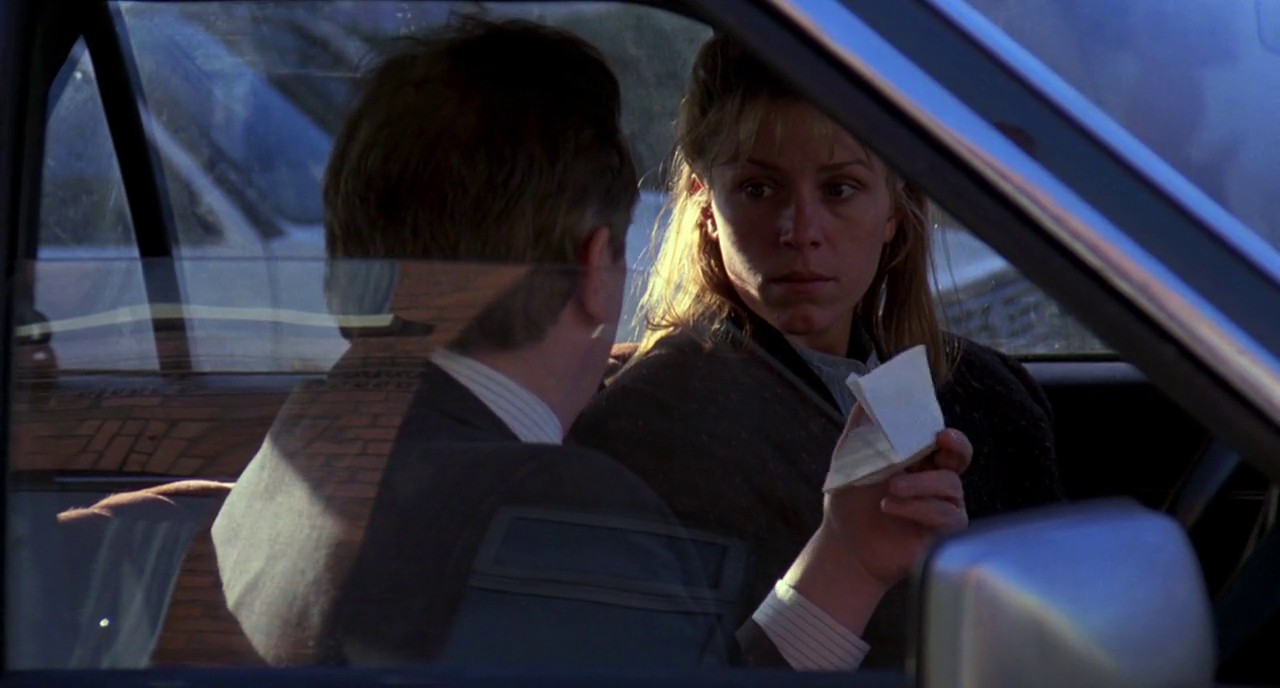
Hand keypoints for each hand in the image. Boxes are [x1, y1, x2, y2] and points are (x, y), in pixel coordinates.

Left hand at [782, 410, 971, 633]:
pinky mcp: (944, 532)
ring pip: (950, 485)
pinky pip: (946, 514)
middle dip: (956, 446)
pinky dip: (918, 508)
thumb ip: (862, 425)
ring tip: (890, 489)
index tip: (938, 429)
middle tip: (941, 441)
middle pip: (961, 456)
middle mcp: (934, 478)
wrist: (845, 544)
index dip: (944, 431)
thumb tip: (867, 390)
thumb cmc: (851, 500)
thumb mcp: (851, 458)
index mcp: (917, 457)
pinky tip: (890, 507)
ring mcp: (942, 504)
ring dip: (920, 484)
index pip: (940, 437)